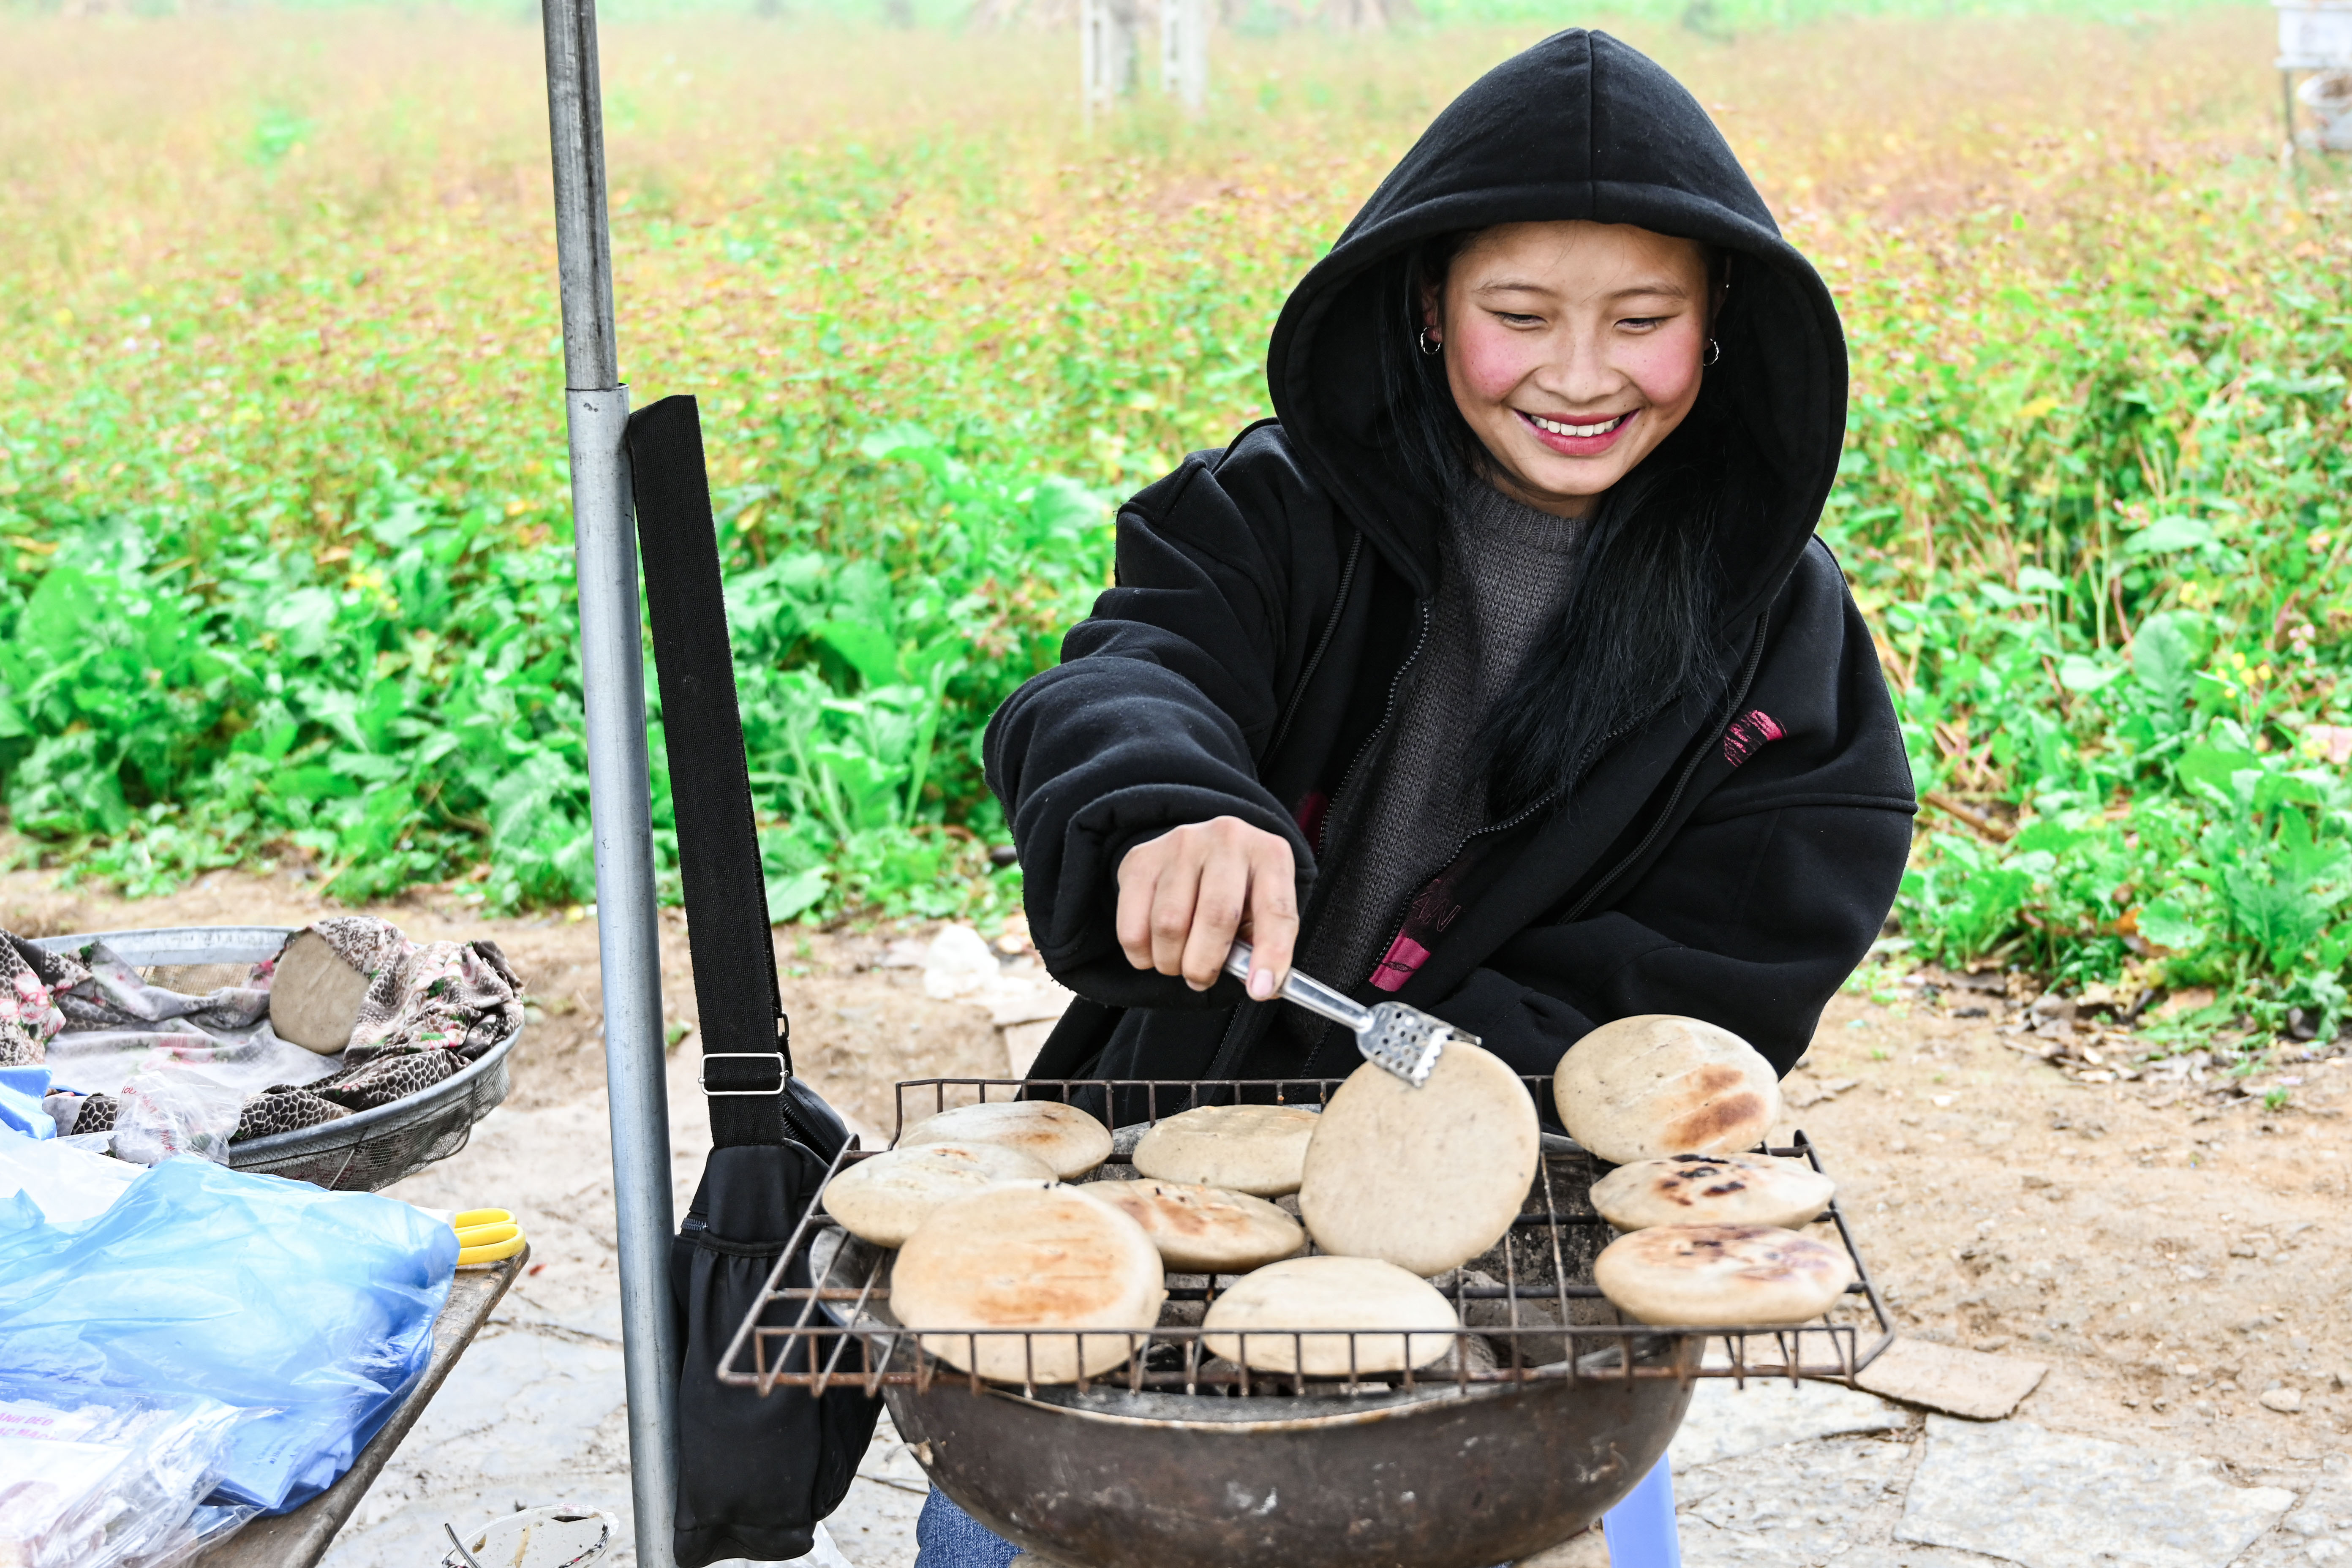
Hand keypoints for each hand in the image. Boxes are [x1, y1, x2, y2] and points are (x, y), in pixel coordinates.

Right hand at [1115, 817, 1298, 998]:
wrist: (1200, 850)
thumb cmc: (1237, 892)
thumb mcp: (1262, 911)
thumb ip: (1262, 947)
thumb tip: (1259, 987)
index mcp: (1270, 855)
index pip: (1276, 910)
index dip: (1271, 954)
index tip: (1259, 990)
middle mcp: (1227, 839)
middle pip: (1216, 916)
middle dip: (1206, 965)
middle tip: (1201, 979)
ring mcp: (1181, 845)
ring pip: (1169, 924)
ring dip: (1171, 962)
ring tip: (1178, 962)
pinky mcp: (1141, 859)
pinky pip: (1132, 926)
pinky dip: (1141, 955)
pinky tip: (1153, 950)